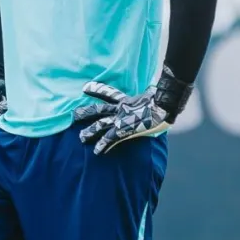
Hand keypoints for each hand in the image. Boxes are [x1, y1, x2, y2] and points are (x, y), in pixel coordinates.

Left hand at [72, 66, 192, 154]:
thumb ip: (149, 95)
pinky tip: (96, 151)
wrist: (165, 106)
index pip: (108, 93)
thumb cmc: (163, 101)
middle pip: (98, 109)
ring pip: (100, 125)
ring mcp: (121, 119)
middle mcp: (121, 109)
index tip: (84, 88)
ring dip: (90, 132)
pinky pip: (110, 138)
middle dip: (86, 112)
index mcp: (127, 100)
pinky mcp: (124, 129)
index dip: (96, 90)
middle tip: (73, 114)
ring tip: (80, 138)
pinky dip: (103, 144)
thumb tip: (155, 91)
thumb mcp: (153, 96)